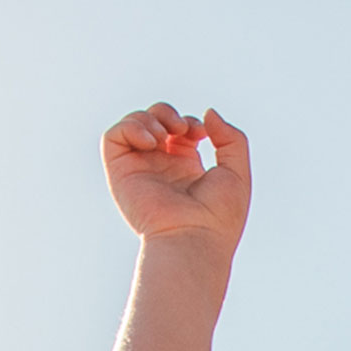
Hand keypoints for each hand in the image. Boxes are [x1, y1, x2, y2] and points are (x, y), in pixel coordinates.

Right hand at [103, 103, 249, 245]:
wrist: (194, 238)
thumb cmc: (218, 216)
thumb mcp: (237, 170)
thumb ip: (230, 137)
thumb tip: (206, 113)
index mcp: (185, 169)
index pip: (178, 129)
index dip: (189, 121)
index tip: (201, 134)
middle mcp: (159, 168)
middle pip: (153, 121)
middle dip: (166, 113)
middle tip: (181, 129)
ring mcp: (138, 170)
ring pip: (132, 125)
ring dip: (150, 118)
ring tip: (164, 135)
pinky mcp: (120, 174)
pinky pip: (113, 137)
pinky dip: (130, 127)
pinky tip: (150, 141)